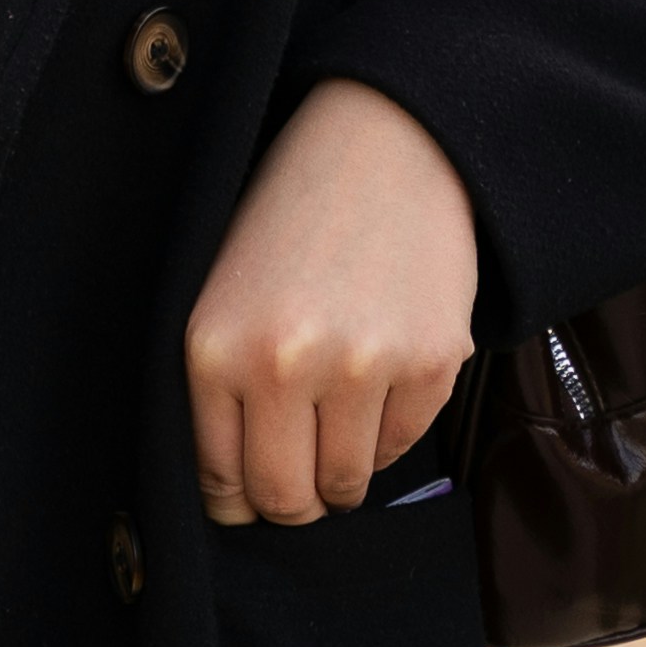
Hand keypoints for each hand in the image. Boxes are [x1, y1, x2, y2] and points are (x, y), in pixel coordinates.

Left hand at [187, 80, 477, 527]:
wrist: (384, 144)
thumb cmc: (291, 220)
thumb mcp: (222, 296)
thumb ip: (221, 392)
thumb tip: (234, 494)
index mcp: (214, 349)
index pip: (222, 480)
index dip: (238, 501)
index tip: (250, 497)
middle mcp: (284, 365)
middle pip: (287, 498)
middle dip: (292, 502)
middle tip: (300, 482)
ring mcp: (363, 366)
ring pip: (348, 483)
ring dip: (342, 471)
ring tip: (339, 420)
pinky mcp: (431, 361)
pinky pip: (402, 446)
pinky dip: (388, 431)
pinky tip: (379, 379)